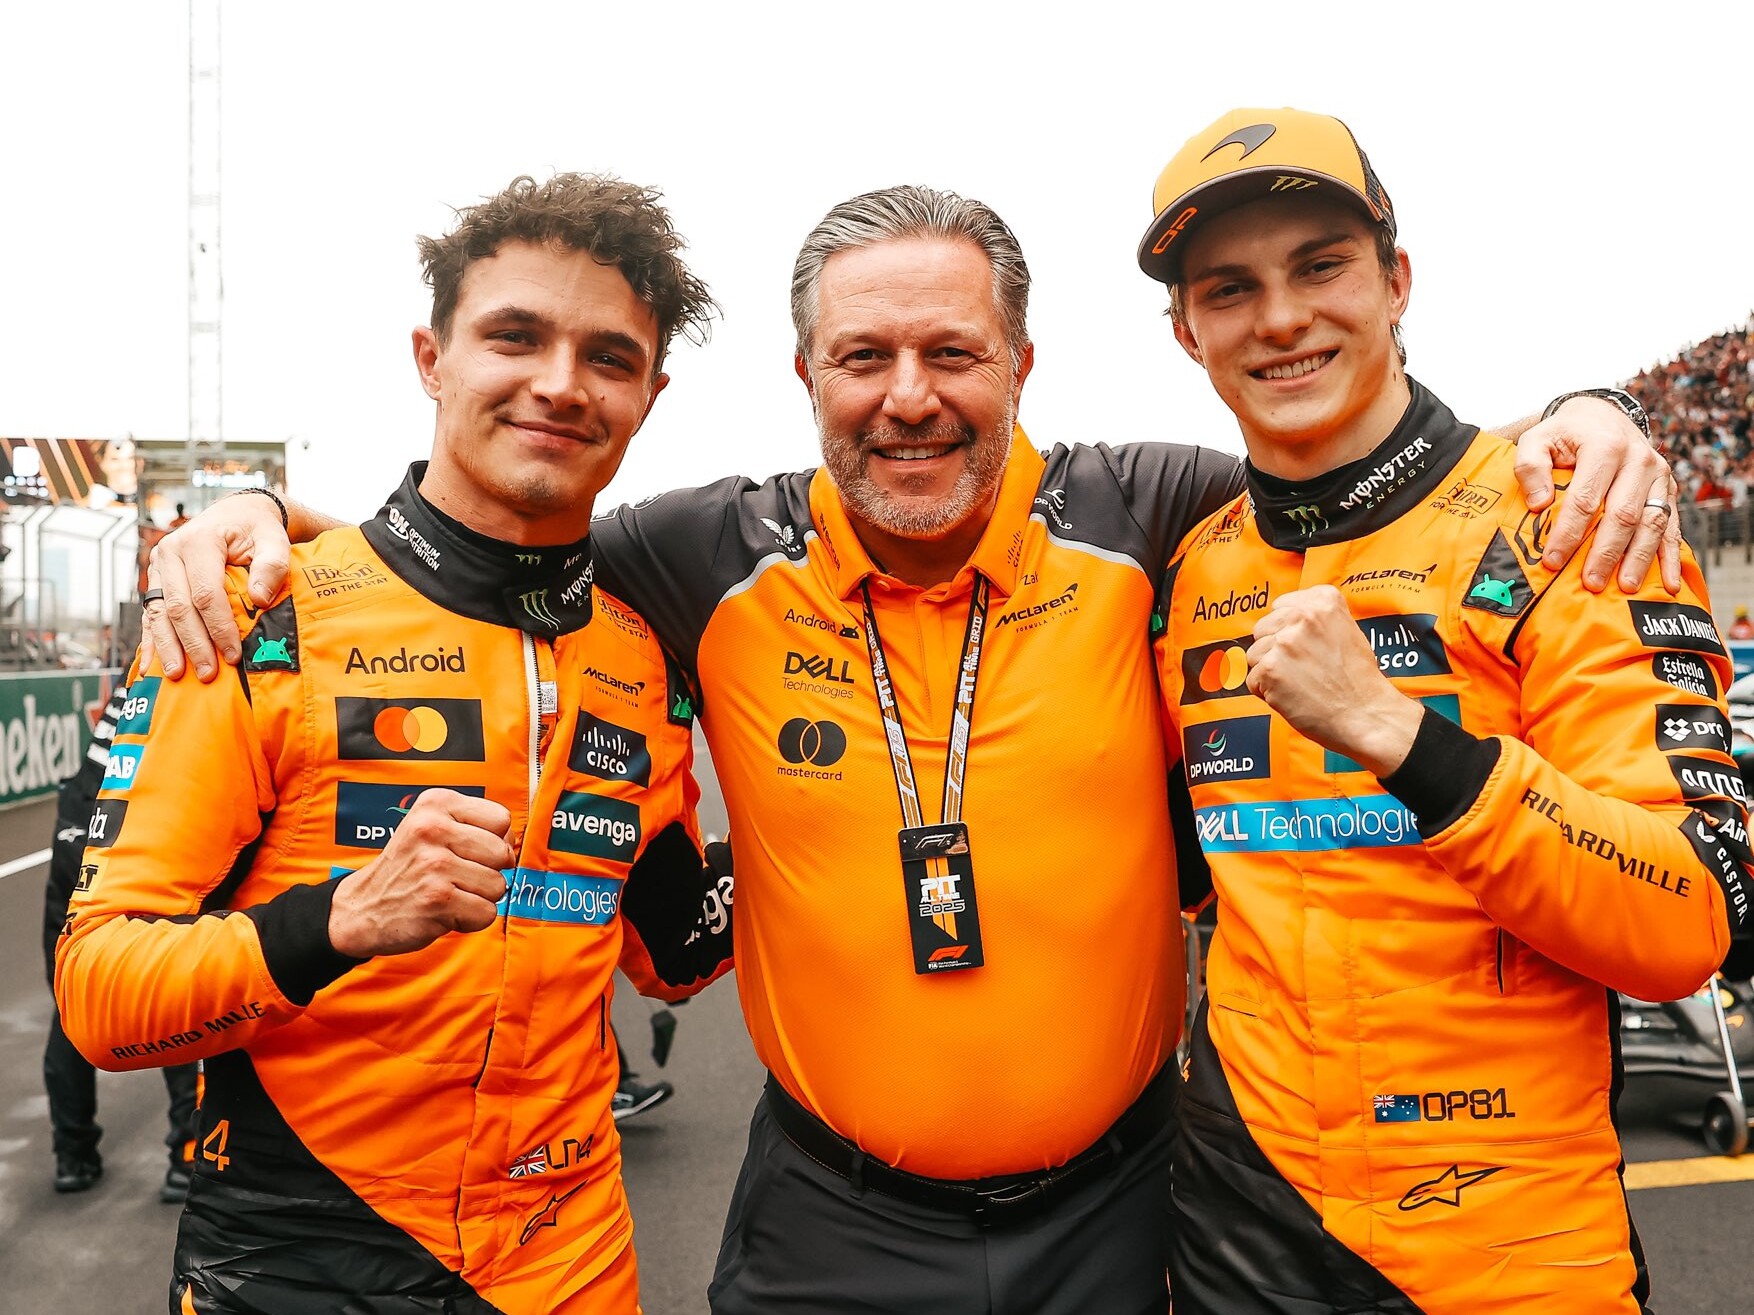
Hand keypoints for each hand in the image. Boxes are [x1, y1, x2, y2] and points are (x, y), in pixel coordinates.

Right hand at [141, 494, 292, 681]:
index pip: (205, 593)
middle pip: (178, 607)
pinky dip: (151, 641)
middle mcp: (170, 553)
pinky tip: (149, 667)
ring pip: (158, 613)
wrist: (236, 515)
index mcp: (199, 541)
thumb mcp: (273, 539)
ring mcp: (159, 567)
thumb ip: (272, 565)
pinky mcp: (156, 580)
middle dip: (194, 643)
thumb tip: (259, 599)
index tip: (234, 654)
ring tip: (178, 676)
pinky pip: (149, 614)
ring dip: (169, 647)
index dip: (218, 626)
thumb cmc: (257, 530)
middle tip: (208, 674)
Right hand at [328, 790, 513, 958]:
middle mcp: (433, 828)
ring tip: (448, 893)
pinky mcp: (437, 899)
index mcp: (435, 803)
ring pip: (498, 885)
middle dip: (488, 872)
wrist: (362, 908)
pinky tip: (445, 912)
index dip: (495, 841)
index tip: (471, 852)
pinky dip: (471, 920)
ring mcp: (434, 864)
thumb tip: (513, 844)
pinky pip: (487, 912)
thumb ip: (473, 825)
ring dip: (479, 898)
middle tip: (457, 878)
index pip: (501, 819)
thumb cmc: (407, 868)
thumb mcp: (430, 826)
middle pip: (503, 853)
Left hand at [1247, 587, 1423, 776]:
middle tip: (1303, 669)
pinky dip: (1267, 693)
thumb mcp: (1347, 630)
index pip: (1280, 606)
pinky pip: (1253, 680)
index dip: (1287, 629)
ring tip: (1300, 683)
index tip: (1304, 645)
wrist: (1366, 715)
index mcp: (1323, 601)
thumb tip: (1282, 617)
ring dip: (1270, 671)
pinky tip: (1293, 696)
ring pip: (1254, 654)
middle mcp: (1302, 616)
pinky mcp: (1270, 669)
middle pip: (1262, 629)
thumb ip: (1315, 619)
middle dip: (1275, 650)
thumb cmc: (1358, 679)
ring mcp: (1284, 642)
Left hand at [1512, 396, 1680, 594]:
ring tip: (1625, 587)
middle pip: (1624, 514)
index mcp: (1605, 447)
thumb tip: (1539, 504)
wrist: (1601, 415)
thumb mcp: (1537, 440)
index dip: (1569, 533)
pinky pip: (1673, 525)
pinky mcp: (1669, 489)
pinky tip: (1669, 583)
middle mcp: (1638, 460)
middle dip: (1606, 552)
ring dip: (1639, 558)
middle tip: (1591, 583)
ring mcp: (1658, 476)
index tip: (1553, 561)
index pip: (1586, 499)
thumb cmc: (1565, 434)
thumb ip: (1530, 467)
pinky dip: (1671, 556)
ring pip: (1653, 522)